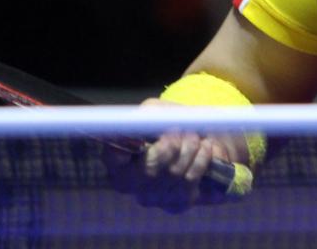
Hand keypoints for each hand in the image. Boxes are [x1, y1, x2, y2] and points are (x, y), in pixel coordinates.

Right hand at [102, 98, 248, 212]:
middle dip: (173, 145)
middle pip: (149, 168)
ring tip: (196, 137)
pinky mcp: (176, 204)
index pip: (113, 156)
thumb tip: (145, 122)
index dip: (132, 144)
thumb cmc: (173, 126)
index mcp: (117, 159)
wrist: (203, 143)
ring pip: (174, 173)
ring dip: (191, 148)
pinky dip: (201, 160)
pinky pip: (190, 180)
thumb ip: (148, 115)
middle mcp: (129, 183)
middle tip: (185, 132)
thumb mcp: (158, 112)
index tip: (156, 133)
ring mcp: (152, 198)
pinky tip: (204, 150)